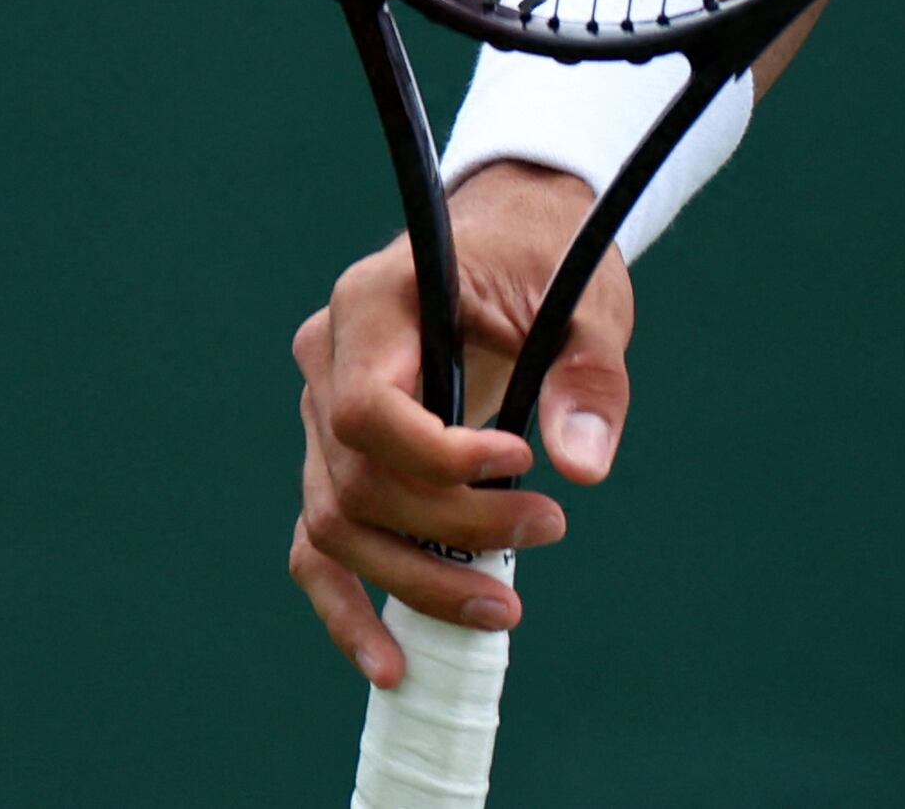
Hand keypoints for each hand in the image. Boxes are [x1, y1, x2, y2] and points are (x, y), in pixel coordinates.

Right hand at [285, 163, 638, 685]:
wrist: (515, 240)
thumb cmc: (547, 260)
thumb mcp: (585, 301)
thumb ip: (586, 377)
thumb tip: (584, 466)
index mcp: (373, 303)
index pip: (367, 411)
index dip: (438, 457)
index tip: (521, 462)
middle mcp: (325, 361)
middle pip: (358, 481)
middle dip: (451, 525)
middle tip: (549, 528)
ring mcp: (318, 416)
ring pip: (336, 525)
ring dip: (418, 578)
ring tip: (504, 604)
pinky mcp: (333, 460)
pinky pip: (318, 545)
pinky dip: (348, 607)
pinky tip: (392, 664)